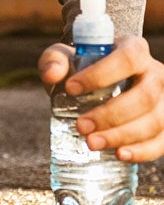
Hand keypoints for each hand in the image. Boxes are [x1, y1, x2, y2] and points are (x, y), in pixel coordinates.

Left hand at [38, 34, 163, 160]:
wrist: (100, 83)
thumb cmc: (82, 68)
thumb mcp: (64, 58)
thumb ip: (53, 61)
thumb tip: (51, 74)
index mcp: (134, 50)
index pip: (127, 59)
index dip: (101, 74)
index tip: (71, 88)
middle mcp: (156, 74)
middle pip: (144, 96)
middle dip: (111, 115)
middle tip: (81, 126)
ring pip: (155, 121)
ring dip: (123, 135)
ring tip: (91, 143)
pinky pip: (162, 141)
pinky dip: (143, 151)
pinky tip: (120, 154)